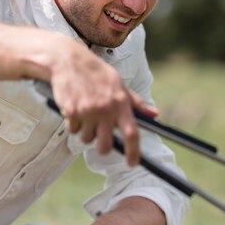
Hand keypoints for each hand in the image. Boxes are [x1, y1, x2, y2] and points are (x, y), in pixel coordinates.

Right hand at [49, 44, 157, 165]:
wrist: (70, 61)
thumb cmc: (98, 74)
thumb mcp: (120, 85)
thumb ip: (136, 103)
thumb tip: (154, 115)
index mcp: (121, 103)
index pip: (132, 134)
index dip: (134, 152)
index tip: (133, 163)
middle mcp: (106, 109)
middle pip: (106, 146)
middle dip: (103, 147)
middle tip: (101, 137)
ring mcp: (88, 111)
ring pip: (87, 139)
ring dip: (87, 132)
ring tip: (87, 114)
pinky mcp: (71, 111)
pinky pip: (73, 130)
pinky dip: (74, 124)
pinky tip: (76, 109)